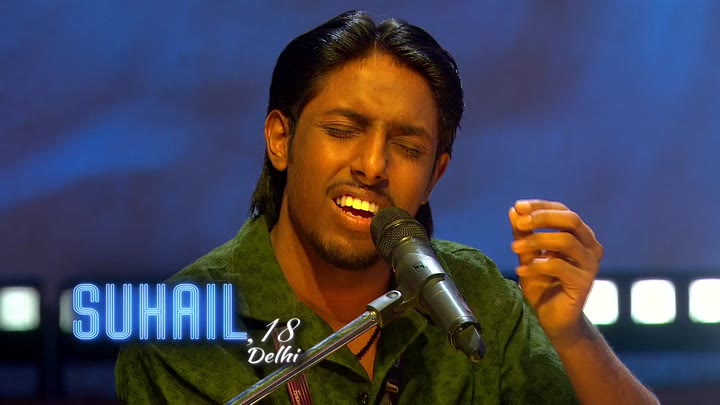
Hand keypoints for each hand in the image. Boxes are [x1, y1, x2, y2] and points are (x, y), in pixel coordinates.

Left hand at [508, 199, 603, 348]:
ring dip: (536, 240)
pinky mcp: (585, 282)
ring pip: (566, 240)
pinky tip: (520, 270)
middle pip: (571, 220)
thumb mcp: (527, 256)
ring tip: (514, 247)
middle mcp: (590, 247)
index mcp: (579, 236)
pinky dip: (537, 265)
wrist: (550, 320)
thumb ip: (523, 234)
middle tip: (519, 223)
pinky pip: (560, 265)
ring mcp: (590, 264)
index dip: (540, 206)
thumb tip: (514, 210)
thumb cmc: (541, 286)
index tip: (518, 206)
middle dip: (542, 217)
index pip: (563, 211)